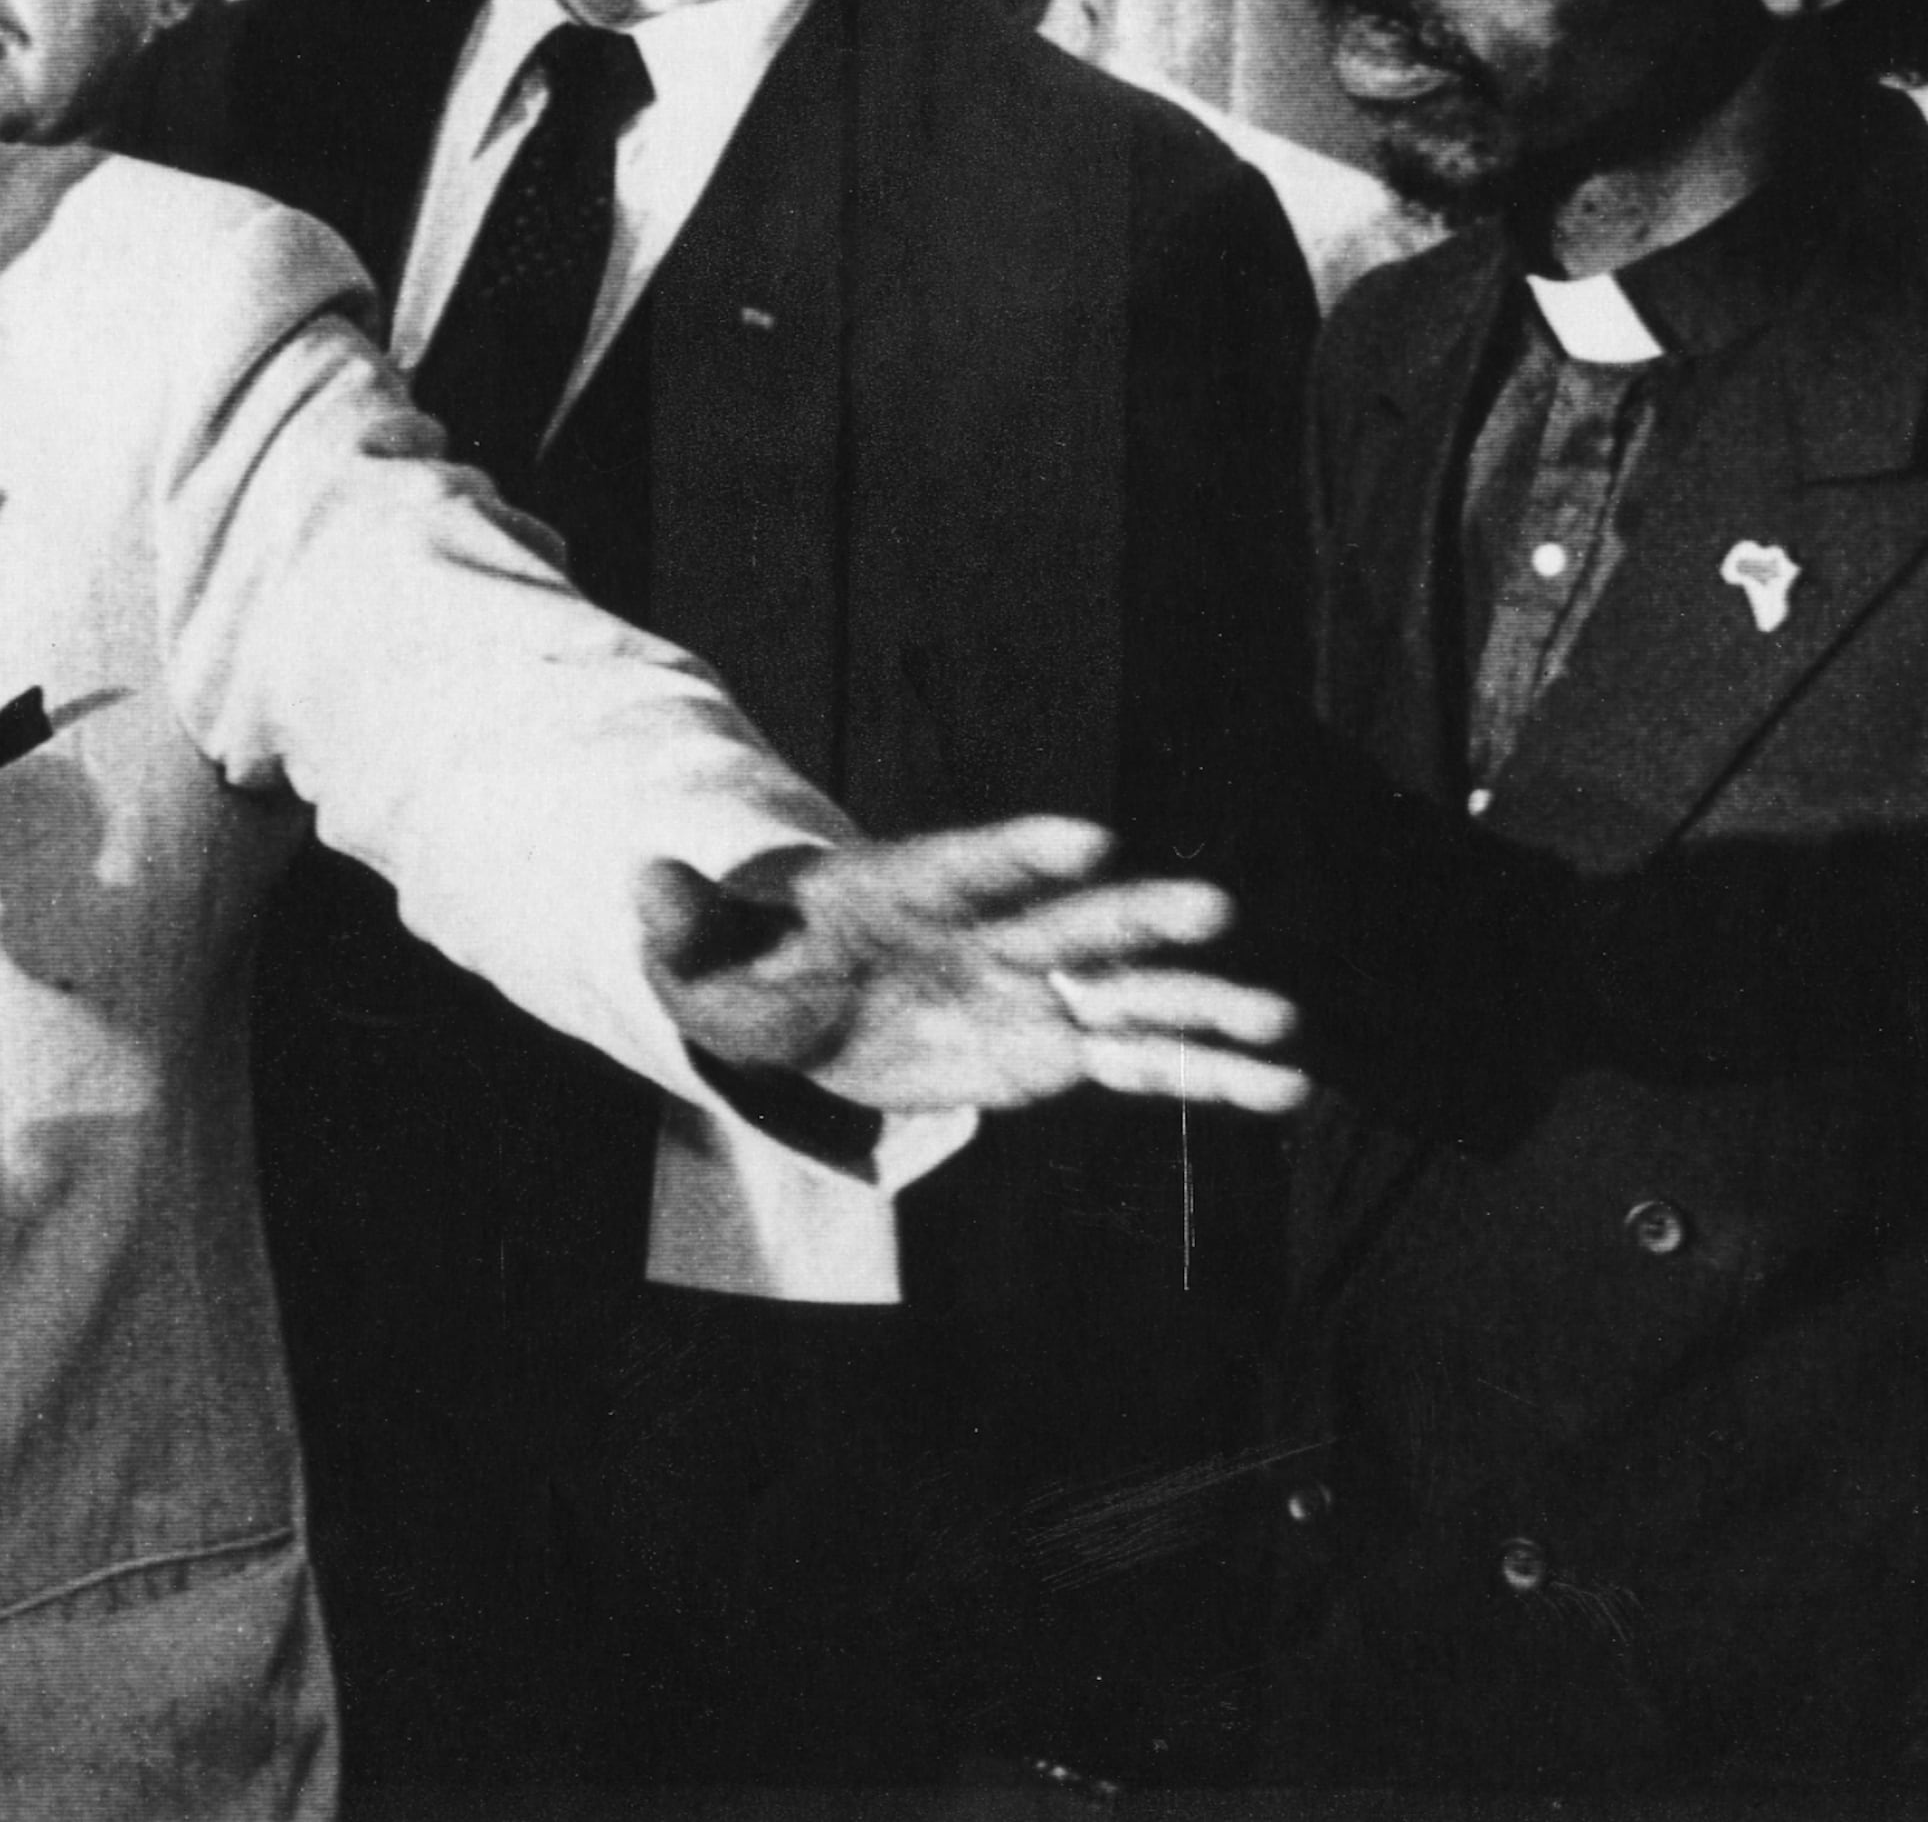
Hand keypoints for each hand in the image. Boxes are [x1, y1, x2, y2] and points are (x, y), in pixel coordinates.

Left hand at [644, 816, 1305, 1118]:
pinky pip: (1137, 1065)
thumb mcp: (698, 959)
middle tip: (1215, 907)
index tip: (1089, 838)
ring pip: (1125, 999)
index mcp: (904, 893)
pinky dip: (1204, 1078)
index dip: (1022, 854)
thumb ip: (680, 926)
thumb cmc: (751, 969)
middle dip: (1134, 919)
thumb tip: (641, 876)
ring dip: (1201, 1010)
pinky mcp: (1053, 1048)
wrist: (802, 1000)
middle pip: (1067, 923)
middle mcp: (987, 932)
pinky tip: (1284, 1089)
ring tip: (1286, 1025)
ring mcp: (1030, 989)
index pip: (967, 866)